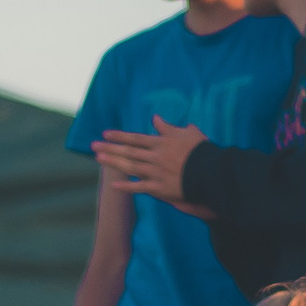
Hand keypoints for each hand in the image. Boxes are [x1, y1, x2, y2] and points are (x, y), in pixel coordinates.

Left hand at [91, 117, 208, 204]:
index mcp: (161, 143)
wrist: (211, 172)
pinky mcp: (160, 188)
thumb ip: (168, 127)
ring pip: (130, 166)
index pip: (135, 138)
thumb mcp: (187, 133)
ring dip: (113, 162)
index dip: (119, 136)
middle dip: (109, 148)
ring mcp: (156, 173)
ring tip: (98, 159)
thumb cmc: (201, 150)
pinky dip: (127, 186)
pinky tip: (113, 185)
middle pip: (128, 151)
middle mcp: (155, 157)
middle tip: (93, 145)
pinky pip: (140, 187)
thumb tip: (155, 118)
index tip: (105, 134)